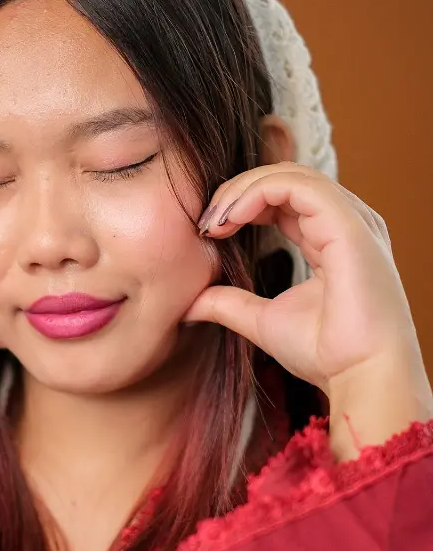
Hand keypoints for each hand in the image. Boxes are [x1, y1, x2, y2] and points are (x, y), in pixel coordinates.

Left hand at [186, 163, 432, 455]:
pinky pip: (299, 185)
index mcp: (331, 239)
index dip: (241, 204)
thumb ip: (228, 304)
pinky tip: (232, 218)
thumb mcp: (262, 322)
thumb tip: (189, 304)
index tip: (208, 231)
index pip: (283, 198)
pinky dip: (258, 193)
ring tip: (214, 221)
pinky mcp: (349, 224)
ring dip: (242, 190)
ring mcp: (352, 219)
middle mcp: (346, 222)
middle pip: (285, 178)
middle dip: (237, 192)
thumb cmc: (327, 356)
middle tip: (205, 223)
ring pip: (290, 174)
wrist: (361, 377)